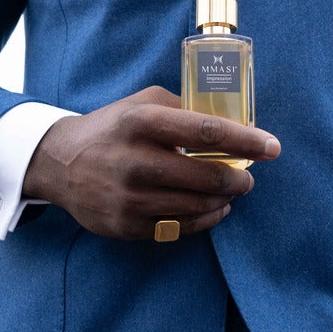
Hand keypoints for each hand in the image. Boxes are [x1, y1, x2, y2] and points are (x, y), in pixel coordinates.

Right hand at [22, 86, 280, 240]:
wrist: (60, 163)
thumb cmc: (113, 127)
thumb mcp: (143, 104)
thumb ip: (185, 109)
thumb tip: (234, 123)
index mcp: (141, 122)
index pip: (206, 132)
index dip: (245, 141)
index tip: (272, 148)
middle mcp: (134, 160)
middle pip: (206, 175)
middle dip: (238, 177)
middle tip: (248, 176)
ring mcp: (129, 197)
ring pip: (196, 205)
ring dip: (223, 198)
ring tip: (231, 190)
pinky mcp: (125, 225)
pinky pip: (178, 227)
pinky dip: (204, 218)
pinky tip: (214, 208)